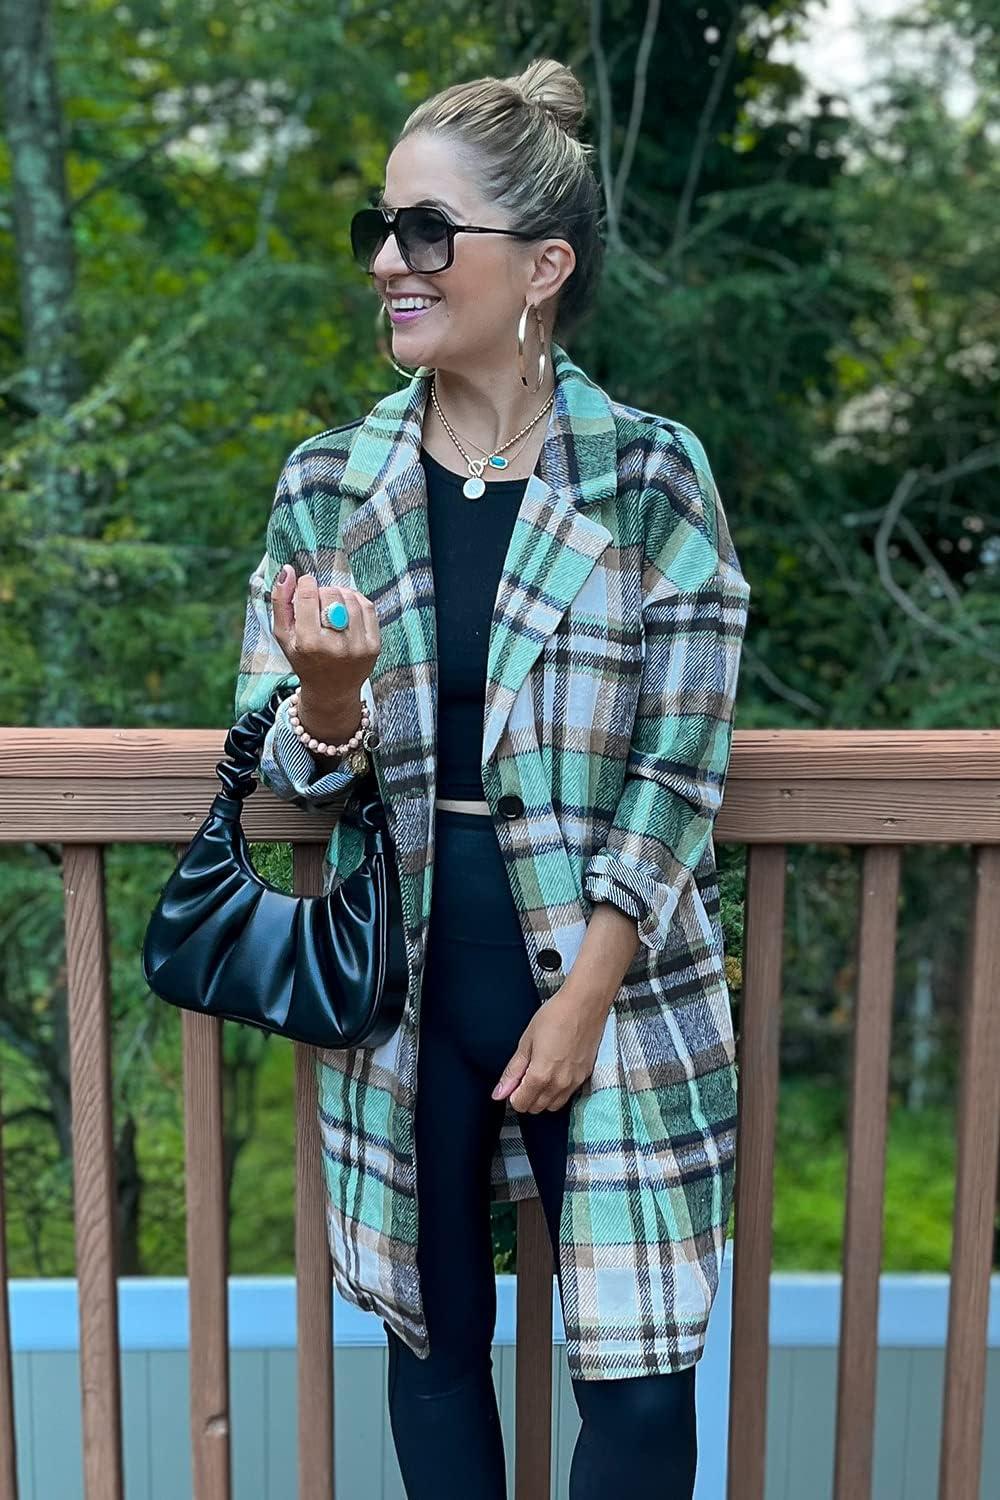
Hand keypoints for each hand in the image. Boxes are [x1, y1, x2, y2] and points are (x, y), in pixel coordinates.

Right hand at [271, 568, 380, 708]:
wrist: (331, 690)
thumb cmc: (303, 658)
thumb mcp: (283, 635)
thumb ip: (280, 602)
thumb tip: (288, 570)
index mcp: (308, 643)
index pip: (309, 595)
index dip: (306, 584)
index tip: (305, 587)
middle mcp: (335, 646)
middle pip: (331, 594)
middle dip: (322, 592)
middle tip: (318, 604)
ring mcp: (358, 647)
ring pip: (350, 597)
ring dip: (339, 595)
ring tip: (332, 607)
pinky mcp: (374, 646)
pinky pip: (368, 606)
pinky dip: (356, 600)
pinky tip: (347, 609)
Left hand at [491, 986, 607, 1113]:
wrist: (585, 1004)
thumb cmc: (555, 1016)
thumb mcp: (526, 1041)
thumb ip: (513, 1071)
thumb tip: (498, 1093)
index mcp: (541, 1075)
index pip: (521, 1104)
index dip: (513, 1095)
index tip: (514, 1081)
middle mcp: (559, 1084)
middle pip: (537, 1108)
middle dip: (527, 1097)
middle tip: (525, 1076)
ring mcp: (574, 1082)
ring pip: (553, 1106)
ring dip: (542, 1097)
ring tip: (540, 1074)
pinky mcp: (585, 1076)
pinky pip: (568, 1095)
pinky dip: (558, 1091)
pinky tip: (555, 1072)